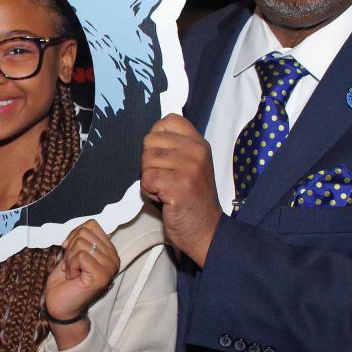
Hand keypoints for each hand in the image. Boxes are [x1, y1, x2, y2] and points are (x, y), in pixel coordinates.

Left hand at [44, 220, 119, 348]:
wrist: (59, 306)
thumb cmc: (64, 281)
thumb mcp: (72, 253)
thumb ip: (80, 239)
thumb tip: (81, 228)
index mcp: (109, 251)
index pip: (91, 225)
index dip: (74, 235)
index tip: (70, 252)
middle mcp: (114, 259)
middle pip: (85, 232)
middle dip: (71, 248)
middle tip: (72, 266)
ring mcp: (109, 268)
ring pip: (82, 243)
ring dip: (70, 258)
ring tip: (73, 273)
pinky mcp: (101, 276)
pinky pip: (80, 256)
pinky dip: (70, 265)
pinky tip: (73, 277)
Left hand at [141, 114, 220, 266]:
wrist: (206, 230)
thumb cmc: (192, 199)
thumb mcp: (191, 165)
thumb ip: (175, 147)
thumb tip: (149, 136)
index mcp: (199, 143)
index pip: (168, 120)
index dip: (156, 137)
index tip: (163, 156)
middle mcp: (196, 151)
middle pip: (149, 141)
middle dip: (149, 162)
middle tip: (166, 179)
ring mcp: (189, 167)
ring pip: (145, 161)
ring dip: (149, 179)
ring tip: (167, 190)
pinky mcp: (179, 185)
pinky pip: (146, 179)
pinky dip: (149, 192)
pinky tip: (165, 199)